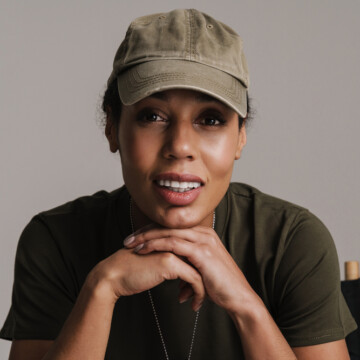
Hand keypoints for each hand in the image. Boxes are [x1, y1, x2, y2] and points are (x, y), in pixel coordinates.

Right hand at [88, 243, 205, 310]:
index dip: (200, 271)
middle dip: (205, 279)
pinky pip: (194, 279)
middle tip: (204, 295)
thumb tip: (185, 272)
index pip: (194, 254)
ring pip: (200, 270)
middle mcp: (174, 241)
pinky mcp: (170, 263)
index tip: (200, 287)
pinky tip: (191, 303)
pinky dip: (197, 292)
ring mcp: (173, 250)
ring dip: (202, 288)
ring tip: (198, 301)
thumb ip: (170, 260)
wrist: (113, 275)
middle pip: (200, 260)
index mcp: (170, 239)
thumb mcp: (155, 261)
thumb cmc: (131, 271)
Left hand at [123, 226, 257, 312]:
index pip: (172, 228)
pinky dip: (156, 246)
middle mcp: (203, 233)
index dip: (152, 232)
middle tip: (127, 240)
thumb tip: (178, 285)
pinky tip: (144, 251)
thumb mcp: (201, 274)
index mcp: (202, 235)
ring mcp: (203, 241)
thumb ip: (189, 272)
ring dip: (146, 238)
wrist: (239, 298)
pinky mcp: (202, 251)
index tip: (135, 239)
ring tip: (130, 245)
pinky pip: (173, 244)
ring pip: (168, 233)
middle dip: (145, 232)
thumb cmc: (221, 287)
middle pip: (168, 227)